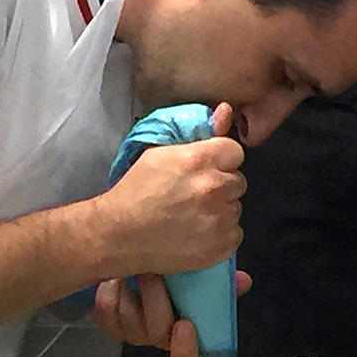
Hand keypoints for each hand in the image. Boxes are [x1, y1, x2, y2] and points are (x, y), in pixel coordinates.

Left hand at [92, 270, 252, 356]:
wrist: (135, 252)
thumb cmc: (171, 268)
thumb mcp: (200, 271)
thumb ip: (220, 280)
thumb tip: (243, 281)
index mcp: (182, 332)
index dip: (185, 350)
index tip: (185, 325)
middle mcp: (156, 335)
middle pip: (157, 336)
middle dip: (156, 304)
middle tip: (154, 274)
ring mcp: (131, 329)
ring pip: (129, 327)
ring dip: (132, 297)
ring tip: (134, 270)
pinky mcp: (108, 318)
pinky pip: (105, 317)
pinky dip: (109, 297)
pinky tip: (113, 280)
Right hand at [97, 102, 245, 275]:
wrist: (119, 234)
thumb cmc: (136, 190)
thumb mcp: (160, 152)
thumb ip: (199, 133)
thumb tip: (226, 110)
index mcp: (199, 159)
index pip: (235, 152)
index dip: (219, 160)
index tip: (204, 170)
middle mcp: (214, 187)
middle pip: (238, 181)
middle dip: (221, 185)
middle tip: (195, 194)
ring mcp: (219, 218)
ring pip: (235, 208)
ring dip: (220, 210)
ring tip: (193, 216)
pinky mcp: (221, 246)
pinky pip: (234, 233)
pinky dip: (220, 234)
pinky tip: (197, 233)